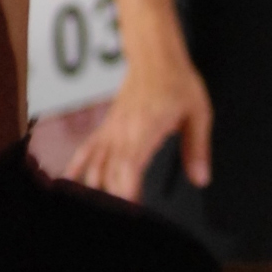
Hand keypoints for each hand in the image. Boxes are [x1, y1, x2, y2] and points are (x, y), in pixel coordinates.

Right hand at [68, 46, 211, 198]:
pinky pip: (87, 150)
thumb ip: (197, 148)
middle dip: (113, 199)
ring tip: (98, 206)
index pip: (128, 167)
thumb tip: (200, 178)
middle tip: (122, 216)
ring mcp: (112, 130)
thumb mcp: (198, 114)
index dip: (126, 191)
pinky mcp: (107, 128)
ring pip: (95, 165)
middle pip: (109, 173)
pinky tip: (70, 182)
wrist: (155, 56)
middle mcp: (123, 131)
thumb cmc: (176, 81)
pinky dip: (78, 167)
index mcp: (144, 128)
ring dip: (95, 187)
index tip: (130, 210)